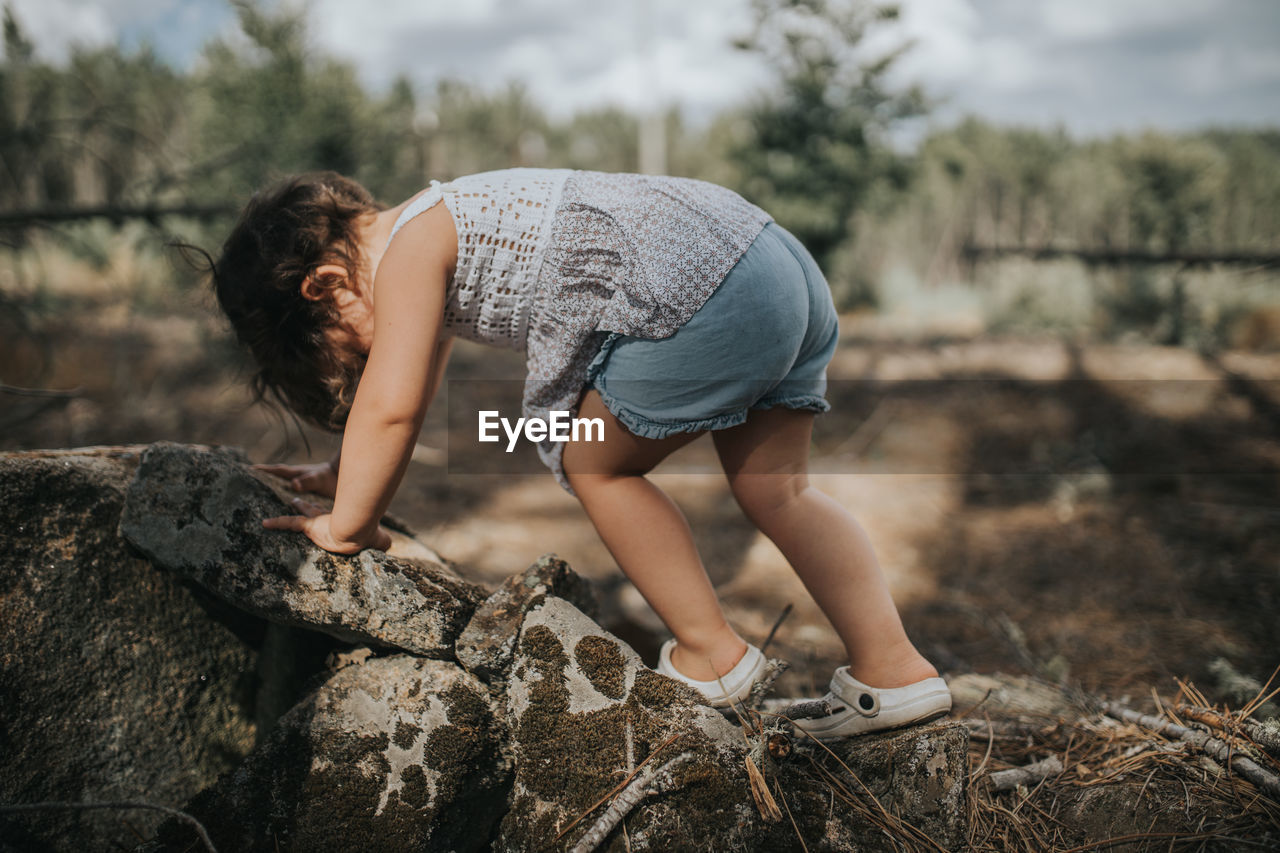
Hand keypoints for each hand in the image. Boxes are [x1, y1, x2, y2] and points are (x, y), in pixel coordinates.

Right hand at [254, 460, 338, 497]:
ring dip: (275, 480)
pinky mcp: (309, 485)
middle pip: (278, 473)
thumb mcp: (319, 480)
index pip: (277, 471)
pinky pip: (293, 485)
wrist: (346, 474)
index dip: (263, 470)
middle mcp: (298, 475)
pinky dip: (286, 487)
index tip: (249, 469)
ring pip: (285, 479)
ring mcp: (303, 479)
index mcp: (297, 474)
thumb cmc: (332, 478)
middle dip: (265, 473)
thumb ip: (307, 482)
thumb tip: (293, 485)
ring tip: (262, 486)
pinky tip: (285, 494)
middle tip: (250, 474)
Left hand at [262, 497, 391, 554]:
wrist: (357, 531)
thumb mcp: (380, 540)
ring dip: (297, 509)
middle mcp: (331, 521)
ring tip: (290, 503)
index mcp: (343, 525)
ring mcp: (319, 522)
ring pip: (305, 514)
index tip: (325, 513)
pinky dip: (277, 523)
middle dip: (309, 507)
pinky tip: (264, 523)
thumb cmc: (368, 535)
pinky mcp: (310, 525)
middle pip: (317, 511)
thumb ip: (382, 542)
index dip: (328, 515)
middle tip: (299, 501)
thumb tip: (390, 545)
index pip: (336, 519)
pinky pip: (290, 523)